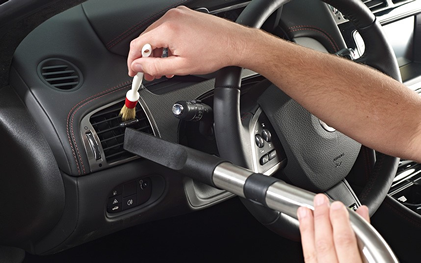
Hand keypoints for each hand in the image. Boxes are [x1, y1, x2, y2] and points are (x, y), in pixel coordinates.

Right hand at [127, 6, 252, 78]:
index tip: (134, 71)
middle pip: (147, 38)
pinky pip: (169, 29)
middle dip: (146, 58)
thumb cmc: (215, 52)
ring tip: (164, 69)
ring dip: (157, 52)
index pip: (138, 44)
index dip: (133, 60)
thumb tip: (138, 66)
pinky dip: (167, 44)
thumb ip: (155, 67)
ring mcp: (179, 14)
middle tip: (149, 74)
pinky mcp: (186, 16)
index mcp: (168, 28)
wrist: (235, 43)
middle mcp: (172, 17)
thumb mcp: (181, 66)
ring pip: (157, 34)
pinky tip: (173, 57)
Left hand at [297, 194, 369, 262]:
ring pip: (311, 252)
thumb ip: (368, 239)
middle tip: (320, 200)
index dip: (340, 222)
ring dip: (307, 229)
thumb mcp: (376, 259)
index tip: (337, 205)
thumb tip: (362, 211)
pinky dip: (306, 242)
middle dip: (321, 219)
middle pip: (324, 244)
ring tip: (304, 210)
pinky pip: (308, 258)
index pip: (345, 242)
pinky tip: (304, 231)